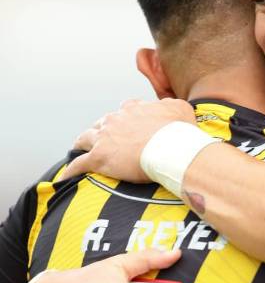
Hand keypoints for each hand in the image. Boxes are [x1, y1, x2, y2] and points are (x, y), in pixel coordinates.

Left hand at [63, 98, 195, 181]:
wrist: (171, 148)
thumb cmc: (179, 132)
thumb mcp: (181, 109)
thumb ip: (172, 106)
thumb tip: (170, 108)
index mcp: (133, 109)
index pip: (125, 110)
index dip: (125, 119)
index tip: (128, 126)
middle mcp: (116, 119)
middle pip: (102, 123)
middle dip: (101, 130)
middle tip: (104, 140)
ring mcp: (105, 138)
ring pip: (85, 138)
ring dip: (82, 143)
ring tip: (78, 150)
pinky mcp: (99, 158)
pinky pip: (79, 164)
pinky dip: (72, 170)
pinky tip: (66, 176)